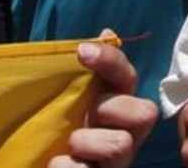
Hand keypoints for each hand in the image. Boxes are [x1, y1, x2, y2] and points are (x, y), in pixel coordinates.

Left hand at [49, 30, 158, 167]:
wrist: (41, 165)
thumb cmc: (57, 138)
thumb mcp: (69, 103)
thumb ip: (88, 74)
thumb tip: (107, 33)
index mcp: (119, 110)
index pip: (128, 77)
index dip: (111, 61)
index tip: (82, 51)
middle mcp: (128, 135)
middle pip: (145, 113)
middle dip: (108, 110)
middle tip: (83, 119)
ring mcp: (119, 162)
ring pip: (120, 145)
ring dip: (84, 142)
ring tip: (67, 149)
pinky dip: (65, 167)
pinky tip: (57, 164)